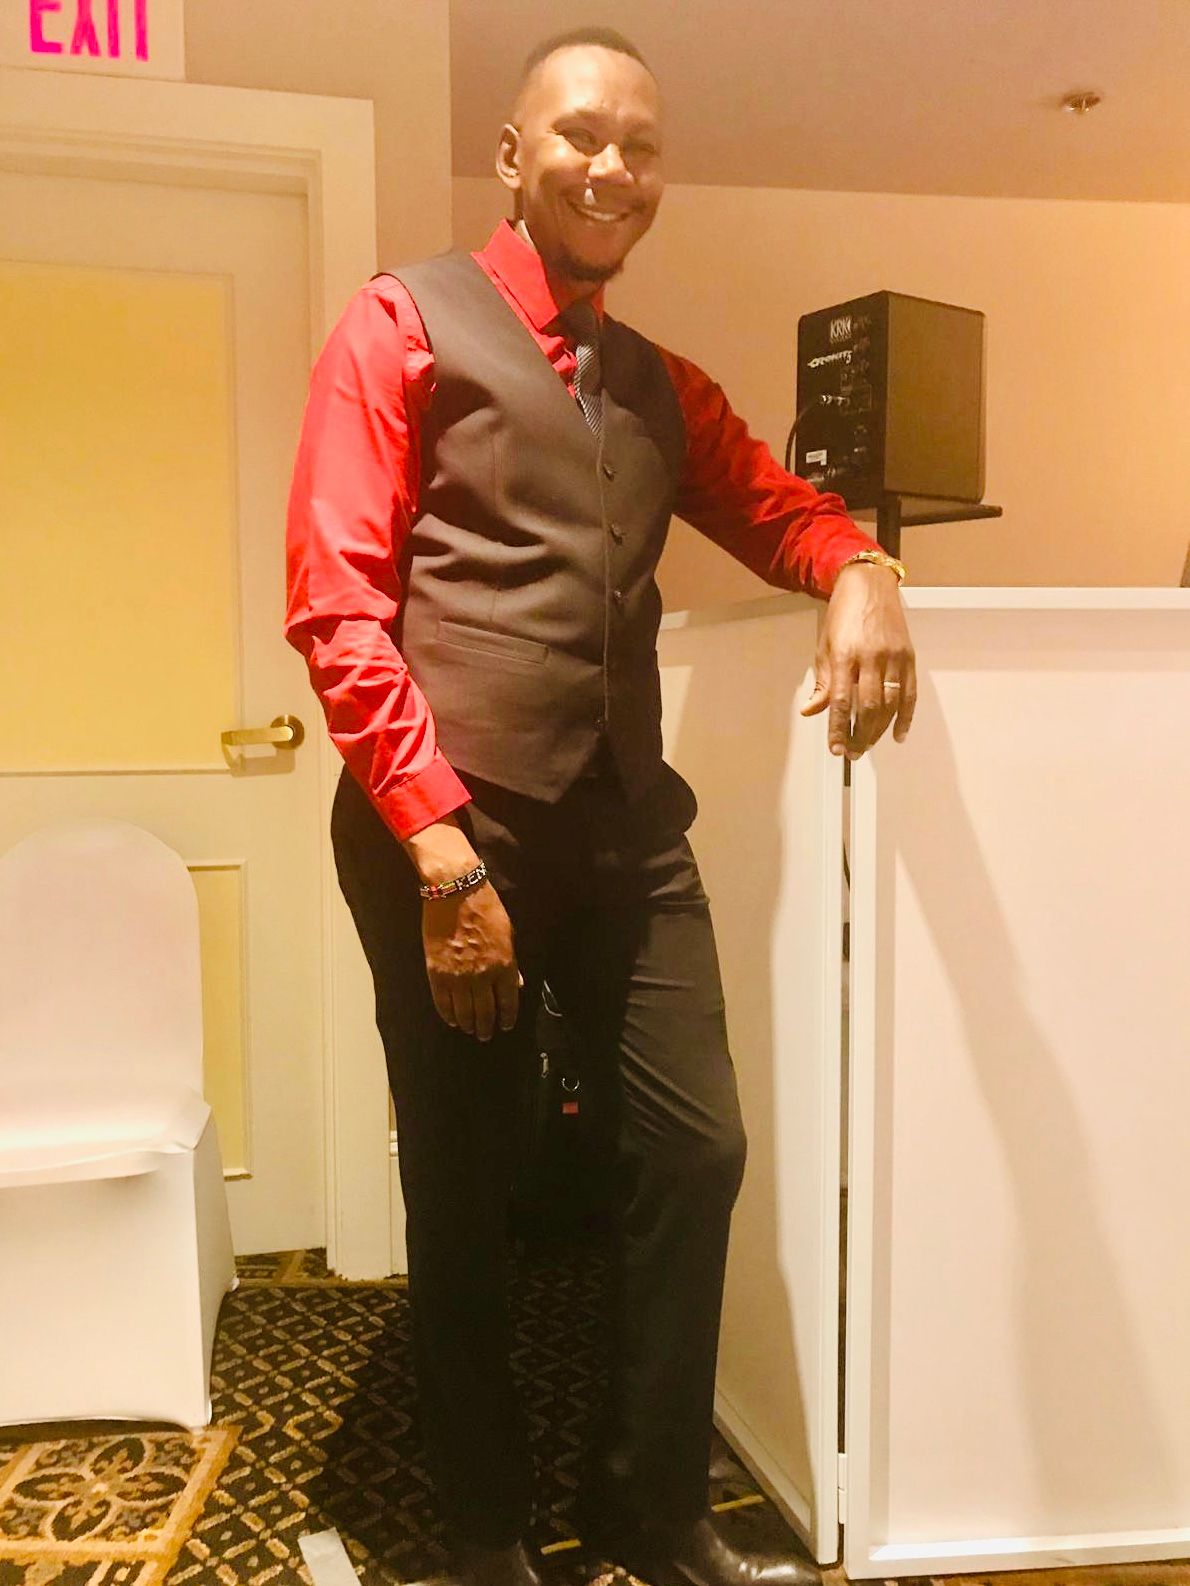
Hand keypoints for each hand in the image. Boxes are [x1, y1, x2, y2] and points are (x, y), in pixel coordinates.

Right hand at [421, 881, 521, 1040]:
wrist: (455, 891)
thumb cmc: (486, 907)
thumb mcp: (508, 933)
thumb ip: (512, 963)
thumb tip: (517, 984)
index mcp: (505, 965)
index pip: (509, 1001)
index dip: (507, 1017)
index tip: (505, 1025)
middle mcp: (483, 976)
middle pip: (486, 1012)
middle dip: (487, 1027)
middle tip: (485, 1034)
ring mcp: (459, 976)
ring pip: (465, 1011)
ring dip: (469, 1024)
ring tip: (470, 1029)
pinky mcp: (437, 973)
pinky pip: (442, 1002)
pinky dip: (448, 1014)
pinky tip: (452, 1020)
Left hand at [800, 561, 916, 757]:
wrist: (869, 585)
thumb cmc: (843, 615)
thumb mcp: (824, 647)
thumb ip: (822, 682)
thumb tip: (812, 710)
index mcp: (845, 655)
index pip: (840, 701)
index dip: (838, 729)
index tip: (835, 749)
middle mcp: (871, 657)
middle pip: (868, 707)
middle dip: (860, 735)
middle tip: (852, 753)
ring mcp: (893, 657)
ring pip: (890, 704)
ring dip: (879, 730)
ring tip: (867, 745)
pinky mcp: (909, 656)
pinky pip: (910, 694)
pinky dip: (905, 717)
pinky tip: (898, 734)